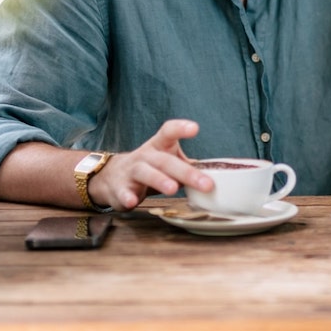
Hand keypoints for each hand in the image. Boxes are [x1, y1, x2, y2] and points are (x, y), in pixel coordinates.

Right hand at [88, 119, 213, 210]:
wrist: (111, 177)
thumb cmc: (150, 168)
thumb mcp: (167, 160)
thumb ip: (187, 164)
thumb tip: (219, 172)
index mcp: (158, 146)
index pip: (168, 131)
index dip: (181, 128)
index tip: (195, 129)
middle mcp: (145, 155)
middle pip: (165, 160)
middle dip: (185, 172)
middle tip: (206, 184)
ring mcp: (131, 171)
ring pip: (145, 173)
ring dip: (159, 180)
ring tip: (173, 189)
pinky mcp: (119, 189)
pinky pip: (123, 192)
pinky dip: (127, 197)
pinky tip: (133, 202)